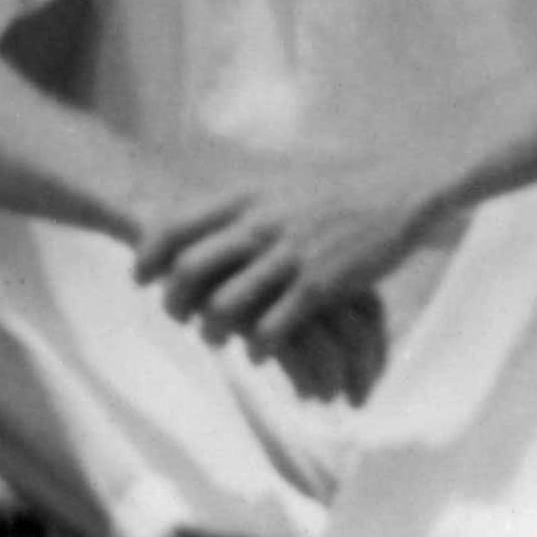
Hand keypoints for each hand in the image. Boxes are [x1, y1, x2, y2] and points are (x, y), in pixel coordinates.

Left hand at [130, 142, 440, 375]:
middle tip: (176, 316)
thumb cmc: (333, 191)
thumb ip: (239, 205)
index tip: (138, 277)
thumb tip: (196, 222)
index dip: (148, 256)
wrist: (398, 192)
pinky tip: (257, 352)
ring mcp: (289, 255)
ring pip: (225, 305)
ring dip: (212, 330)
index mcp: (246, 196)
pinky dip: (256, 346)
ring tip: (214, 339)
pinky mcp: (320, 285)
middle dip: (174, 301)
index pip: (176, 227)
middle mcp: (261, 223)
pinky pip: (272, 327)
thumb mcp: (277, 184)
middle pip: (189, 270)